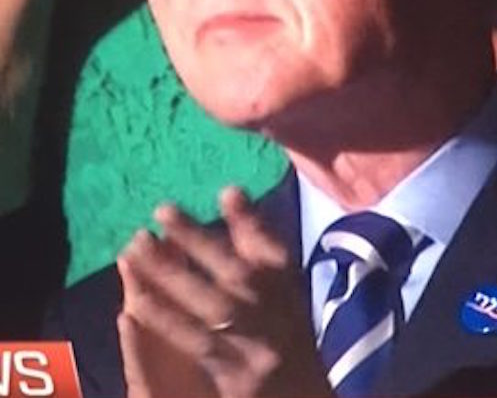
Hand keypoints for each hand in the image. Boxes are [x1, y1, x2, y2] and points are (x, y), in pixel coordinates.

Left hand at [117, 188, 331, 397]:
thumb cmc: (284, 342)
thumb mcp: (283, 295)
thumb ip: (257, 244)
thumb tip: (231, 190)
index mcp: (292, 296)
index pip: (274, 253)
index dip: (251, 222)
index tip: (225, 191)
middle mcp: (279, 320)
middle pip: (239, 276)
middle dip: (199, 243)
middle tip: (162, 212)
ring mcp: (257, 351)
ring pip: (212, 309)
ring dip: (172, 278)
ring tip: (133, 251)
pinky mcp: (237, 382)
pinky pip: (197, 346)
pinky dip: (167, 322)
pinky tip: (135, 304)